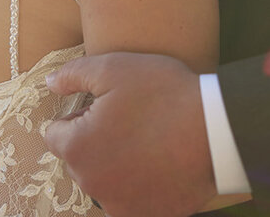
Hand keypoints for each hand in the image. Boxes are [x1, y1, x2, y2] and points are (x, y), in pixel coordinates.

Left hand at [44, 52, 216, 216]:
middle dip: (95, 141)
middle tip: (130, 122)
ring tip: (147, 142)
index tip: (105, 108)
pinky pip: (129, 199)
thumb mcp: (114, 68)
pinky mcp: (145, 215)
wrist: (219, 131)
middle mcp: (91, 184)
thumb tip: (50, 84)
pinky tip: (159, 164)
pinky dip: (139, 185)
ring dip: (116, 165)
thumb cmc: (165, 95)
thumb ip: (73, 75)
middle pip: (79, 159)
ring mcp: (119, 204)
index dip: (77, 116)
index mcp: (77, 147)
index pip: (56, 133)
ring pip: (103, 180)